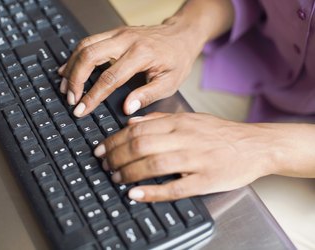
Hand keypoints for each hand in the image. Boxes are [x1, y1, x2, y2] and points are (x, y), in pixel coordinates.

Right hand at [58, 22, 204, 116]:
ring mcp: (118, 33)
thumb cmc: (176, 59)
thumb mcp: (170, 82)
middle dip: (75, 79)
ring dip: (71, 67)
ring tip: (65, 87)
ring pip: (84, 46)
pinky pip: (88, 42)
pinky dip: (76, 56)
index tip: (81, 110)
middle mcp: (126, 40)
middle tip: (71, 98)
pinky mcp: (114, 33)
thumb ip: (148, 95)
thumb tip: (127, 108)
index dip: (92, 96)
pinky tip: (69, 69)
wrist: (181, 35)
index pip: (109, 78)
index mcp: (141, 54)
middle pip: (89, 56)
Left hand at [93, 112, 293, 201]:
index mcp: (179, 123)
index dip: (114, 140)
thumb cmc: (220, 133)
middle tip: (104, 165)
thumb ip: (159, 119)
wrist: (256, 145)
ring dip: (129, 173)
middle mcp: (185, 138)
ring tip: (116, 178)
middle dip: (116, 156)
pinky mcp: (206, 180)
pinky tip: (135, 194)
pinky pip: (175, 187)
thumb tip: (130, 121)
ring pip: (154, 164)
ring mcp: (196, 159)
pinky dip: (152, 191)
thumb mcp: (190, 118)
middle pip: (141, 145)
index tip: (101, 149)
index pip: (137, 129)